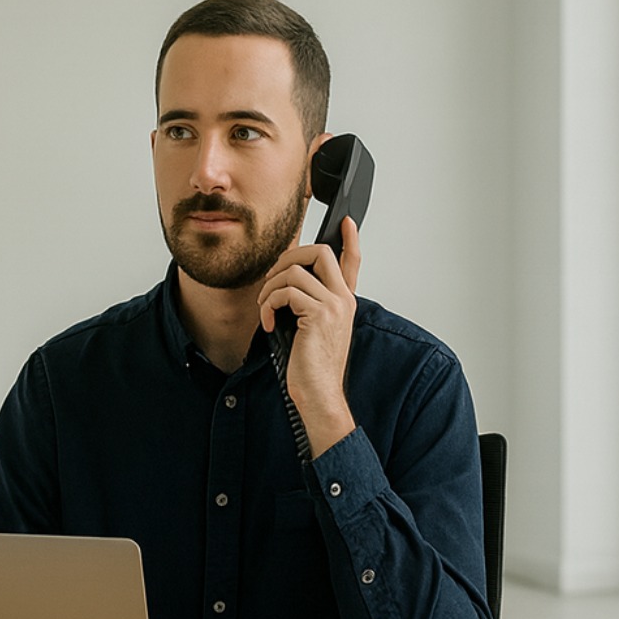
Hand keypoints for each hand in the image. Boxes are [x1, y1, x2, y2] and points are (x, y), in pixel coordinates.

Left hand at [256, 215, 361, 457]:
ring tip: (265, 309)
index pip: (353, 262)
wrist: (319, 396)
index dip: (350, 240)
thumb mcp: (308, 330)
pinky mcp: (319, 315)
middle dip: (288, 257)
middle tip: (272, 279)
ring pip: (295, 271)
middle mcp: (344, 300)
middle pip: (320, 252)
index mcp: (344, 302)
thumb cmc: (311, 368)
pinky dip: (268, 305)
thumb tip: (284, 286)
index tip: (347, 222)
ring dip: (270, 287)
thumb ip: (306, 306)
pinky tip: (268, 323)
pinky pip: (286, 292)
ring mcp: (334, 306)